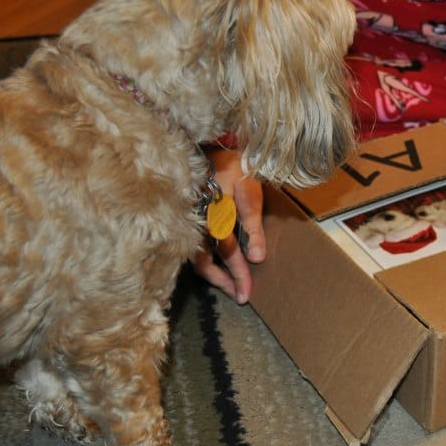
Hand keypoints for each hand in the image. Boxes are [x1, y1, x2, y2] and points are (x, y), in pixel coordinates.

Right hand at [191, 148, 265, 303]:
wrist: (211, 149)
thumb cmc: (235, 169)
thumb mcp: (249, 192)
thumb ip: (252, 225)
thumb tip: (257, 258)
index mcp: (213, 218)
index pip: (227, 253)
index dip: (237, 274)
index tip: (247, 294)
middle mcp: (197, 225)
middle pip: (205, 263)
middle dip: (224, 282)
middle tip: (241, 297)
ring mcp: (189, 224)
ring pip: (197, 259)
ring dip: (215, 275)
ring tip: (232, 287)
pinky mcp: (188, 222)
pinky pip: (194, 249)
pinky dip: (207, 262)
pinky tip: (218, 269)